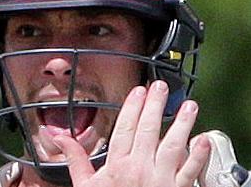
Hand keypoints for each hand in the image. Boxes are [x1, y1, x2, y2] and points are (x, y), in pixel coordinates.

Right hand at [53, 80, 210, 186]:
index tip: (139, 91)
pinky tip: (203, 139)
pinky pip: (190, 172)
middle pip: (148, 130)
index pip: (125, 128)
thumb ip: (75, 159)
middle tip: (161, 87)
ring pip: (172, 146)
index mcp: (117, 166)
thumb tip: (60, 139)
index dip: (133, 107)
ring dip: (181, 124)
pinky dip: (198, 156)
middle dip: (155, 106)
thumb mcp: (85, 186)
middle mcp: (139, 169)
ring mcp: (160, 180)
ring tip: (188, 106)